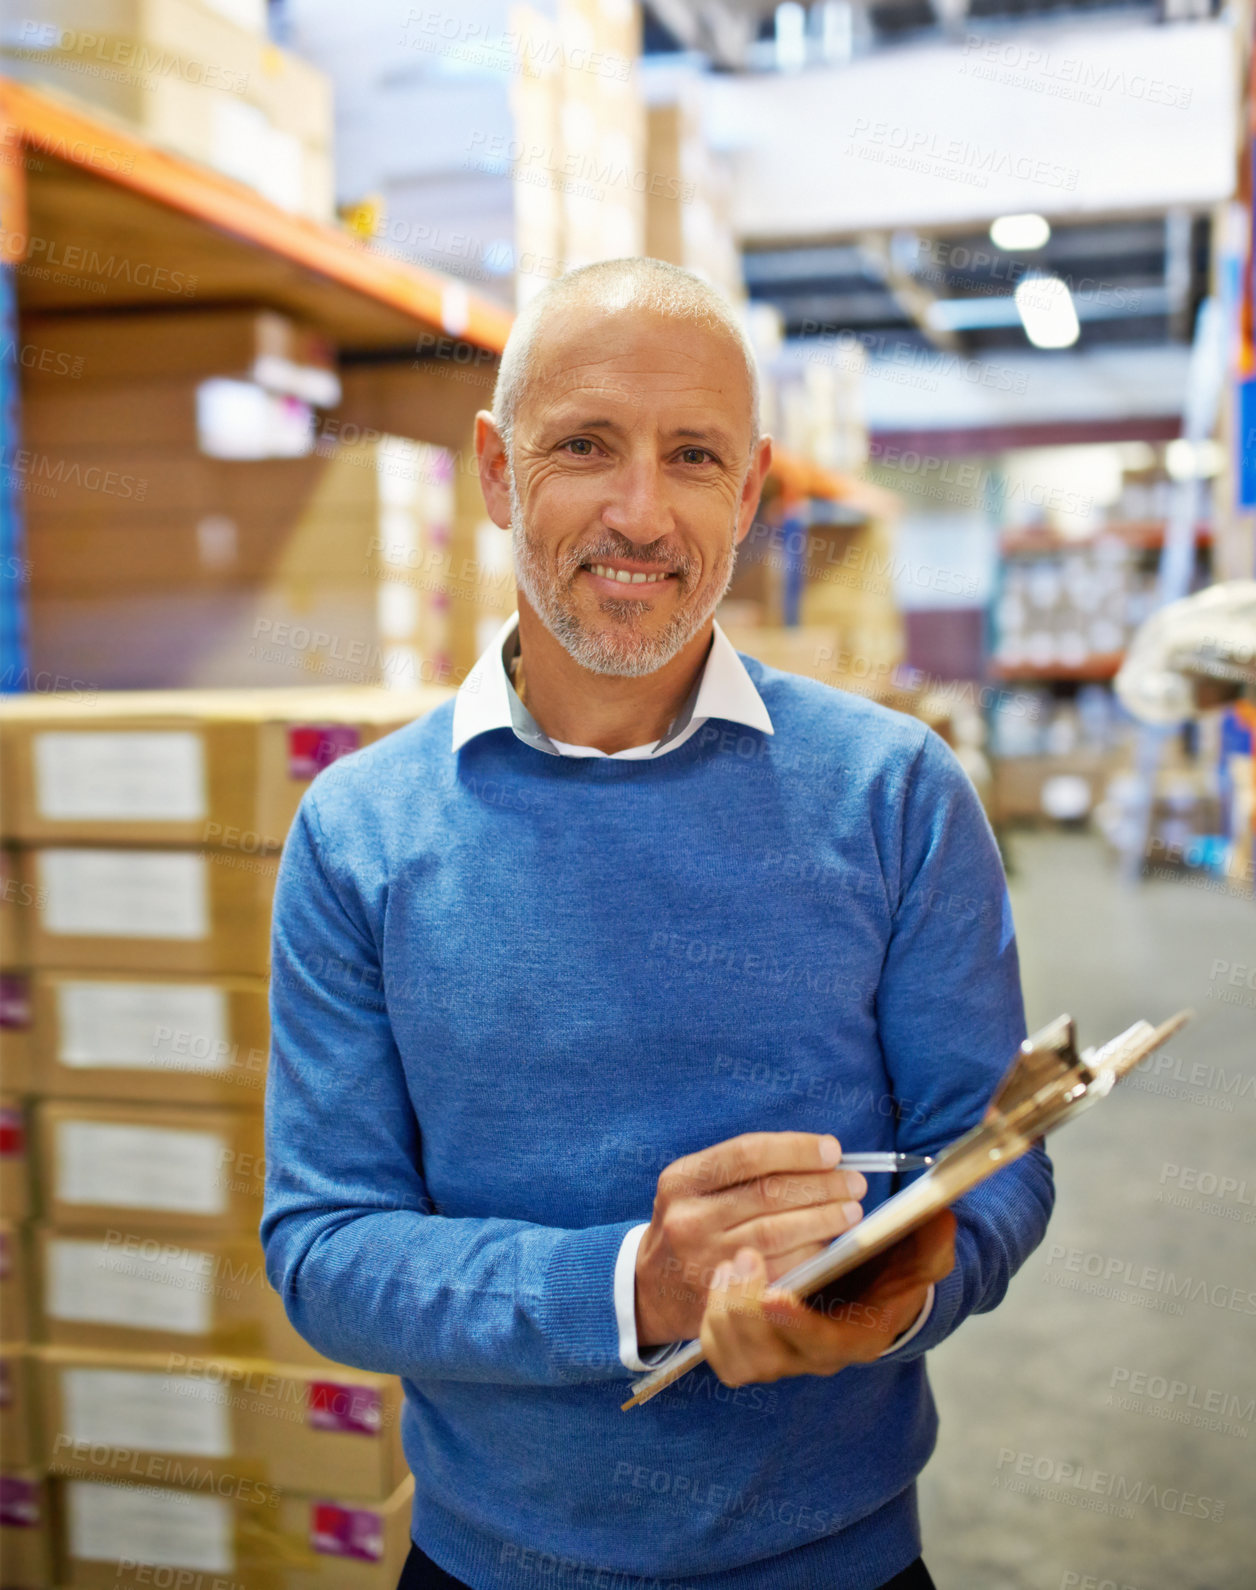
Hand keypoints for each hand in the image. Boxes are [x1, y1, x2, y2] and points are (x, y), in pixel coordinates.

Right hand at [634, 1133, 867, 1347]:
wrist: (650, 1289)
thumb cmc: (690, 1224)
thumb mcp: (696, 1187)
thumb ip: (744, 1170)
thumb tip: (819, 1158)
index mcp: (682, 1180)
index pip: (748, 1154)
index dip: (796, 1150)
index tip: (832, 1150)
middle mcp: (689, 1218)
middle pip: (769, 1193)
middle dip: (821, 1185)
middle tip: (854, 1182)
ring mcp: (705, 1259)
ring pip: (779, 1232)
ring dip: (824, 1219)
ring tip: (852, 1210)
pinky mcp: (723, 1296)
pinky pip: (779, 1269)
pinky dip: (812, 1254)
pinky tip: (830, 1245)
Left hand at [698, 1209, 957, 1386]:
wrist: (866, 1288)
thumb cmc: (891, 1268)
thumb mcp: (920, 1255)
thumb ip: (932, 1243)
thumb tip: (939, 1218)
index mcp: (857, 1338)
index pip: (823, 1347)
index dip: (798, 1325)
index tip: (775, 1295)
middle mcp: (813, 1356)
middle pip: (767, 1357)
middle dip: (748, 1308)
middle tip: (745, 1254)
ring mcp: (778, 1356)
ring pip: (735, 1356)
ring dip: (725, 1309)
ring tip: (732, 1259)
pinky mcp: (749, 1347)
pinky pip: (718, 1350)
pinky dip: (710, 1319)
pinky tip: (719, 1273)